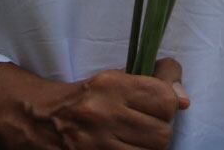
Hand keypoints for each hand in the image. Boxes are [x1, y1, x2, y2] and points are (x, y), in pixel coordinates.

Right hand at [32, 58, 189, 149]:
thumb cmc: (83, 97)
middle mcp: (104, 115)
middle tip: (145, 125)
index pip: (165, 100)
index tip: (162, 102)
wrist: (39, 120)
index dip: (169, 103)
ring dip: (148, 147)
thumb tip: (185, 101)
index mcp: (111, 86)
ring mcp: (97, 144)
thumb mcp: (114, 80)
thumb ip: (152, 85)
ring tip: (135, 139)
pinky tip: (127, 148)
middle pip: (162, 134)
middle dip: (160, 130)